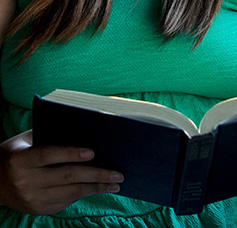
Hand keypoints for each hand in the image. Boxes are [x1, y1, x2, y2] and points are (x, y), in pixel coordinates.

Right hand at [0, 130, 123, 214]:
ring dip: (96, 187)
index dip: (71, 153)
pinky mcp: (38, 210)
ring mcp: (32, 199)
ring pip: (70, 193)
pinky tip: (98, 188)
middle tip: (117, 173)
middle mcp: (26, 181)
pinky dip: (84, 194)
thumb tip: (85, 128)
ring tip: (115, 183)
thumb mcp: (26, 140)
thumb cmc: (16, 153)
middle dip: (96, 174)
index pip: (49, 155)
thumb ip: (49, 134)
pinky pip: (66, 202)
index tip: (93, 152)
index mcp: (21, 160)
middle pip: (66, 176)